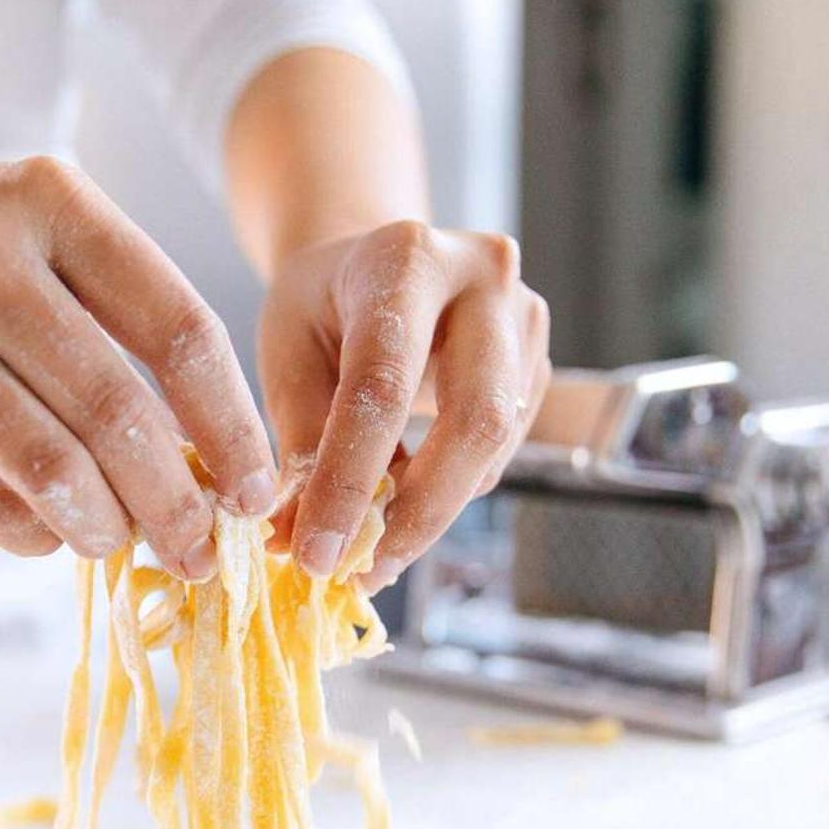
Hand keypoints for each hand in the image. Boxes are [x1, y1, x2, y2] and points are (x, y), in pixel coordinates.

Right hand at [0, 152, 274, 584]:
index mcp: (46, 198)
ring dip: (106, 526)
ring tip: (127, 545)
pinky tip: (53, 533)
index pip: (176, 325)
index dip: (231, 421)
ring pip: (49, 463)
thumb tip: (210, 454)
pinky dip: (32, 531)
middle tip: (202, 549)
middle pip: (117, 407)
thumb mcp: (27, 228)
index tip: (258, 486)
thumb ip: (115, 311)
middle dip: (177, 499)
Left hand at [257, 221, 549, 587]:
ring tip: (367, 549)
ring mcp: (526, 320)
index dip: (351, 477)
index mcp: (406, 258)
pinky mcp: (540, 362)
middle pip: (474, 419)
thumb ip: (300, 439)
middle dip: (417, 512)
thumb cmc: (322, 303)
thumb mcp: (288, 349)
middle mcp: (484, 277)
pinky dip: (446, 491)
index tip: (317, 552)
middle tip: (361, 570)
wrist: (376, 257)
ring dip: (429, 512)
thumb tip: (302, 539)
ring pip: (492, 446)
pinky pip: (499, 450)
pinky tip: (401, 507)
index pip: (384, 383)